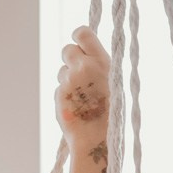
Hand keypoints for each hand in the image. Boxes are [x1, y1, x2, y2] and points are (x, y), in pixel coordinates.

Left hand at [56, 26, 109, 149]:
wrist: (97, 139)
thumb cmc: (110, 114)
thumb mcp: (113, 83)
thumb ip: (97, 66)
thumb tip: (84, 53)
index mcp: (102, 62)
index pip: (83, 33)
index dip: (78, 35)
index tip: (77, 39)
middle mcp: (84, 68)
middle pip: (66, 49)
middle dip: (70, 59)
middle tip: (78, 72)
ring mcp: (69, 81)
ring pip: (61, 70)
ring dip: (67, 79)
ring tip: (82, 97)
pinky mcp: (59, 93)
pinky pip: (59, 88)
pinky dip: (65, 96)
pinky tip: (76, 108)